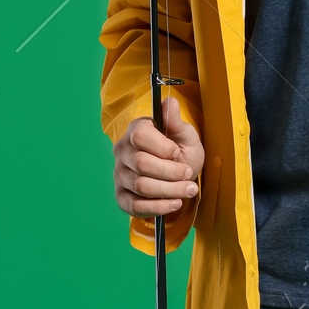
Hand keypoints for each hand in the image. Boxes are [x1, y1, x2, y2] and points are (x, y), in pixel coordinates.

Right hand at [114, 95, 203, 218]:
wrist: (178, 175)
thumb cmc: (180, 152)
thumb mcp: (184, 135)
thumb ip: (175, 121)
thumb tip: (170, 101)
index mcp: (135, 131)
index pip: (140, 136)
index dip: (162, 147)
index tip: (177, 153)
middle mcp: (122, 152)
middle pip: (142, 164)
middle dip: (171, 172)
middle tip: (189, 174)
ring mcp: (119, 175)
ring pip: (141, 186)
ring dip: (170, 190)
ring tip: (189, 189)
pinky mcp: (122, 197)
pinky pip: (135, 206)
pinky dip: (158, 207)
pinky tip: (175, 203)